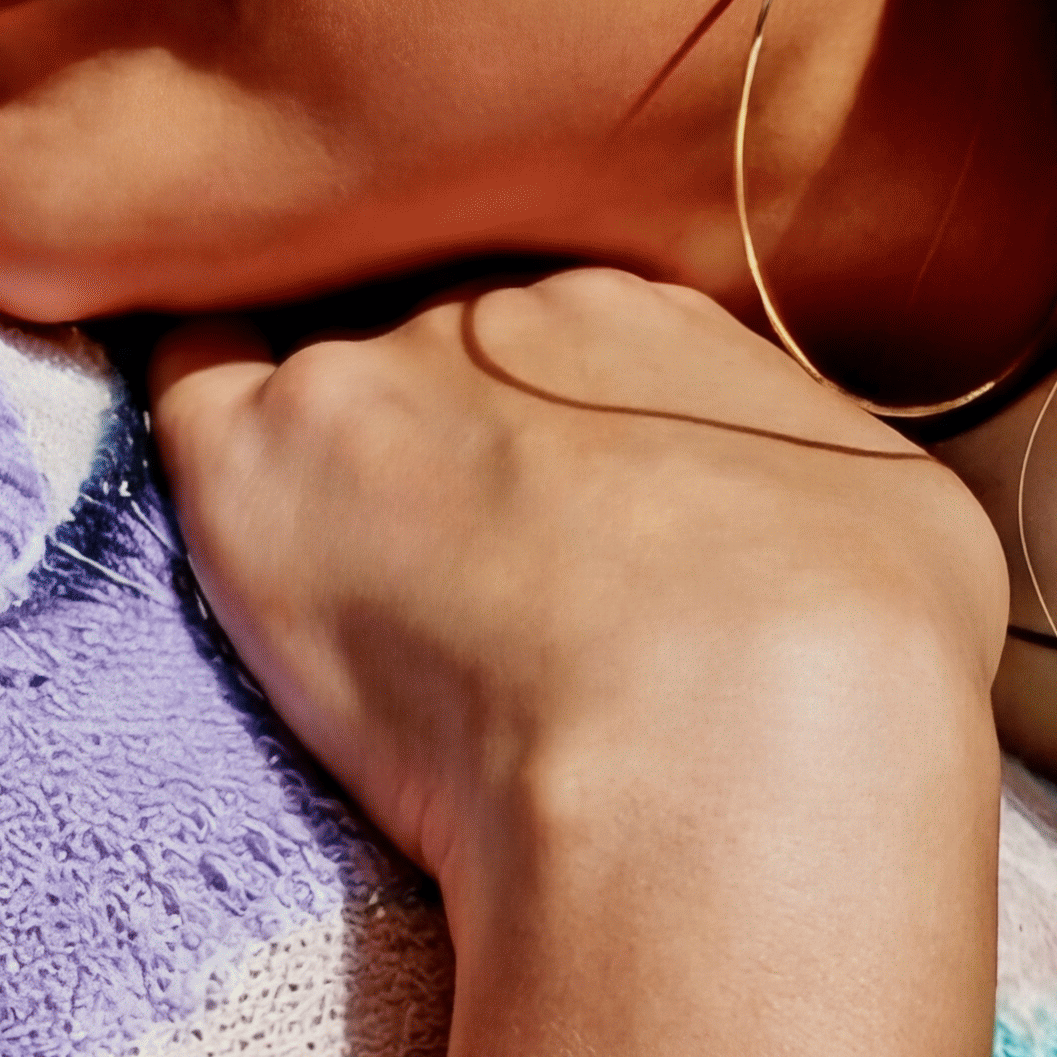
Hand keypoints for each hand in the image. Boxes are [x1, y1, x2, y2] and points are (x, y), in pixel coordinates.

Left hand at [152, 269, 1006, 917]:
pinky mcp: (250, 458)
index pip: (528, 347)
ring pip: (294, 366)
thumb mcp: (879, 514)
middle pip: (408, 350)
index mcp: (637, 324)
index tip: (506, 532)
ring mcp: (363, 374)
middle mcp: (493, 314)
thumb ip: (767, 474)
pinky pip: (177, 379)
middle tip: (415, 559)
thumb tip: (748, 504)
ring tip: (316, 545)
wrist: (728, 742)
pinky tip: (201, 472)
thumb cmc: (847, 661)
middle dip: (404, 439)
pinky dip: (180, 408)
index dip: (507, 441)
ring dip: (301, 445)